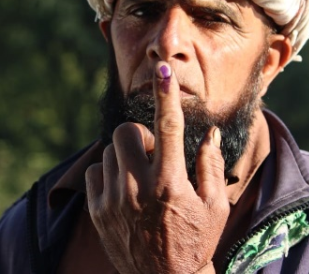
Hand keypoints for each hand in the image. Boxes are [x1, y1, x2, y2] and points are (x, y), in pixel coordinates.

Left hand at [85, 62, 229, 273]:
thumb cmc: (195, 240)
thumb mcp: (214, 206)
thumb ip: (211, 166)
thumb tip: (209, 134)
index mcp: (171, 183)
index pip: (168, 128)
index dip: (167, 95)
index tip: (162, 69)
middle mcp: (139, 188)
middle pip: (127, 132)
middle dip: (139, 135)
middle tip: (151, 154)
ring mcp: (114, 200)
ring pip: (110, 151)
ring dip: (126, 157)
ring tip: (140, 179)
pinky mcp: (97, 212)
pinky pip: (94, 172)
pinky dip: (107, 174)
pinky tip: (122, 191)